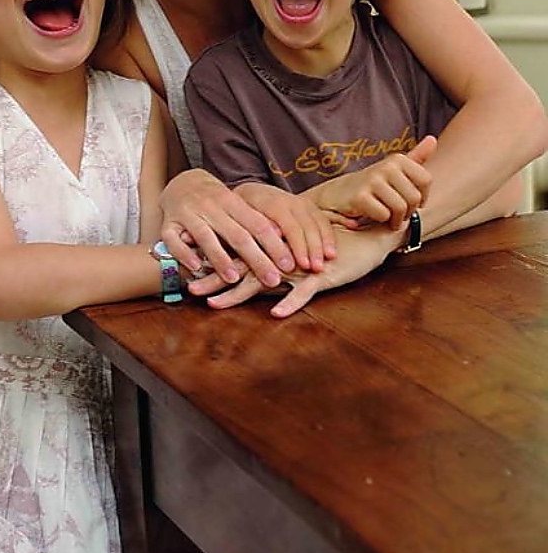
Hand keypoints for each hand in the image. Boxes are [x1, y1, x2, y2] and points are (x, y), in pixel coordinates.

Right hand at [159, 170, 333, 289]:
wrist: (181, 183)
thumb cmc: (216, 201)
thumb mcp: (237, 207)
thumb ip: (257, 223)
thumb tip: (289, 242)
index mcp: (232, 202)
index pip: (258, 224)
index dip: (275, 245)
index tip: (291, 265)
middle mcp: (211, 206)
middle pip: (237, 234)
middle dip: (257, 259)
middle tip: (274, 280)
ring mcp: (188, 214)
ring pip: (205, 236)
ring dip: (220, 258)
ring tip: (235, 278)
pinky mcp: (168, 224)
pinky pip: (174, 240)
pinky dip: (185, 254)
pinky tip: (196, 268)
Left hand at [193, 222, 401, 317]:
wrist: (365, 239)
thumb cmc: (325, 250)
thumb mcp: (294, 256)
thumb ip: (270, 261)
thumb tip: (240, 273)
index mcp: (272, 247)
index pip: (237, 254)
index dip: (213, 262)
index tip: (188, 271)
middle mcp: (280, 254)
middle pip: (241, 266)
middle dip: (215, 278)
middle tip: (190, 288)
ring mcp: (299, 265)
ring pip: (264, 279)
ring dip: (237, 292)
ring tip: (214, 303)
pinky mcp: (321, 274)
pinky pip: (304, 291)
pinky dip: (290, 301)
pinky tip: (275, 313)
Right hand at [311, 136, 435, 230]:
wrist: (339, 193)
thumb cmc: (373, 185)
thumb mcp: (395, 169)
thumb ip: (416, 157)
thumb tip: (432, 139)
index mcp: (398, 159)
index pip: (426, 180)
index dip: (422, 196)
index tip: (412, 201)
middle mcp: (386, 167)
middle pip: (414, 198)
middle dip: (408, 211)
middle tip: (398, 214)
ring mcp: (372, 180)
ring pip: (400, 208)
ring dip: (396, 219)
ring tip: (389, 218)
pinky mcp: (360, 197)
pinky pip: (383, 215)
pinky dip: (380, 220)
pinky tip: (374, 216)